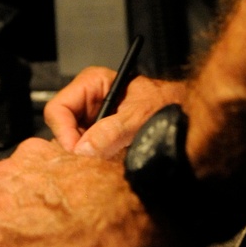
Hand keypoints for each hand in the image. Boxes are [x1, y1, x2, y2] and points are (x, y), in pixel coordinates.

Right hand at [44, 69, 188, 157]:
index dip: (64, 133)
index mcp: (91, 84)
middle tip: (93, 162)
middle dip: (76, 148)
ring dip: (88, 156)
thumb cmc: (167, 104)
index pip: (58, 109)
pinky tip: (113, 161)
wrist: (187, 116)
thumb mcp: (140, 115)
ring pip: (74, 145)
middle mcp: (88, 101)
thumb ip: (112, 130)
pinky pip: (88, 153)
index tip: (77, 153)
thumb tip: (84, 149)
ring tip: (110, 159)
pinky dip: (97, 161)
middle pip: (63, 130)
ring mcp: (94, 121)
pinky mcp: (101, 138)